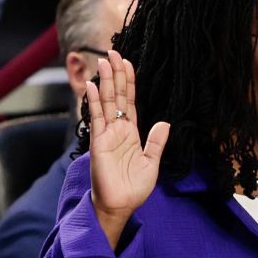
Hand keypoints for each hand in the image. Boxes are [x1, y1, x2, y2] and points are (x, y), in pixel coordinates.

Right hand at [87, 49, 169, 248]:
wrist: (120, 205)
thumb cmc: (134, 188)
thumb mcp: (152, 163)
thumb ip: (156, 142)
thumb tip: (165, 122)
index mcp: (131, 132)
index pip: (130, 101)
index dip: (129, 82)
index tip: (128, 62)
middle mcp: (118, 129)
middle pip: (117, 95)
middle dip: (116, 74)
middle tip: (113, 52)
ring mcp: (106, 134)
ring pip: (106, 102)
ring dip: (105, 82)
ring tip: (104, 61)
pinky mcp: (98, 142)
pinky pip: (96, 118)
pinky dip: (94, 102)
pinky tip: (92, 87)